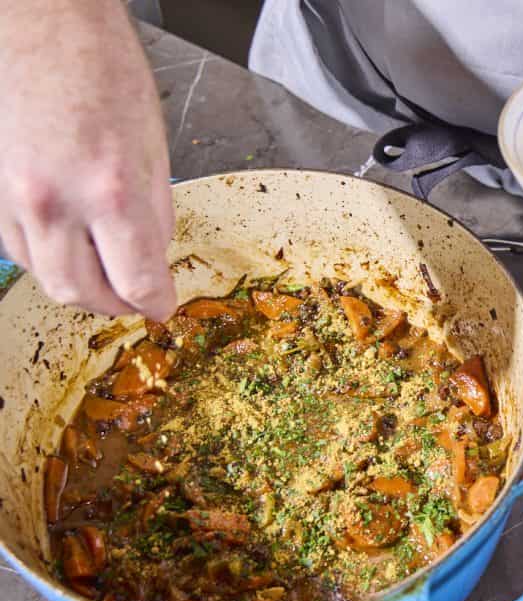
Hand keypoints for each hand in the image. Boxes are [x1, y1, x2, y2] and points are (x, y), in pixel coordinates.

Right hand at [0, 1, 176, 319]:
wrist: (39, 26)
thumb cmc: (102, 72)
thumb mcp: (153, 148)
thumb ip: (154, 213)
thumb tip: (154, 258)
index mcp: (110, 191)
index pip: (136, 281)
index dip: (155, 303)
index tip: (163, 306)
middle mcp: (53, 203)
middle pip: (81, 293)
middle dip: (115, 305)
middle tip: (136, 300)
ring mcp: (11, 198)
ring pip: (44, 276)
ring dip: (79, 285)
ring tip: (106, 273)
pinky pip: (17, 247)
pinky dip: (47, 256)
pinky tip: (70, 242)